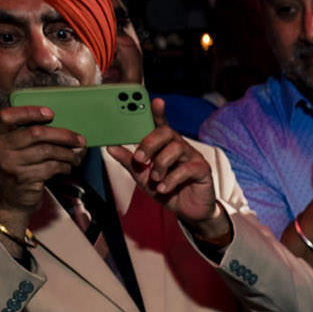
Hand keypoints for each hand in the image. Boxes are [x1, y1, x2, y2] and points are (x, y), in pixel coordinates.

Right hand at [0, 102, 84, 223]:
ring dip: (68, 154)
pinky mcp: (25, 178)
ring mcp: (11, 164)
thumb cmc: (12, 170)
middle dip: (63, 135)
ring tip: (75, 156)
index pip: (8, 116)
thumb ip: (24, 136)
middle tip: (79, 140)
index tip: (50, 113)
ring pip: (48, 151)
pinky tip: (67, 167)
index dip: (30, 112)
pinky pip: (52, 167)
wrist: (5, 202)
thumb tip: (62, 128)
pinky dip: (64, 166)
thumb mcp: (9, 149)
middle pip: (36, 133)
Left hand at [128, 101, 230, 243]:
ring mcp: (192, 157)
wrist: (187, 211)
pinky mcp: (203, 170)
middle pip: (166, 132)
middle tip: (140, 158)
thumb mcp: (141, 176)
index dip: (157, 111)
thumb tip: (110, 147)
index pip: (159, 123)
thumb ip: (128, 161)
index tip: (154, 101)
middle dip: (150, 143)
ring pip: (175, 149)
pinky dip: (171, 180)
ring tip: (154, 179)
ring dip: (160, 165)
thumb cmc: (166, 188)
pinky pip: (186, 169)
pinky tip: (163, 188)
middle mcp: (179, 145)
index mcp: (164, 144)